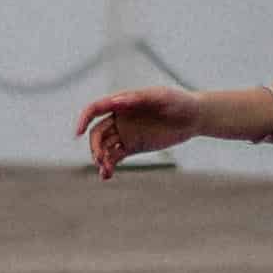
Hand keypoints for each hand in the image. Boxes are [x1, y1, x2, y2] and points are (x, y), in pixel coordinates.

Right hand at [74, 85, 207, 181]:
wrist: (194, 117)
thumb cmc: (179, 101)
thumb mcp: (161, 97)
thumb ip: (140, 98)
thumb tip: (117, 101)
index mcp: (123, 102)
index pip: (96, 108)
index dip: (83, 119)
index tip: (78, 133)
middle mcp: (120, 118)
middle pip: (97, 133)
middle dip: (95, 146)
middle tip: (100, 160)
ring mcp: (126, 133)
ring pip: (104, 147)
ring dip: (100, 159)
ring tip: (105, 171)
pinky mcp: (133, 146)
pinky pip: (115, 156)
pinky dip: (109, 166)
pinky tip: (107, 175)